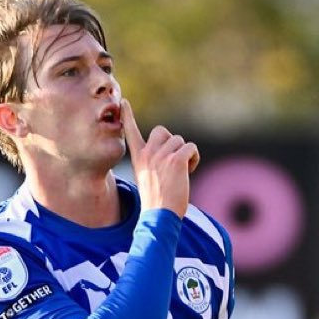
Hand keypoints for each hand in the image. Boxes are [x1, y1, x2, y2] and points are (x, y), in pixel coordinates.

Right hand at [121, 99, 198, 217]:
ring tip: (181, 172)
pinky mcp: (176, 160)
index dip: (127, 116)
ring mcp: (161, 156)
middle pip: (161, 131)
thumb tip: (172, 155)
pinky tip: (189, 171)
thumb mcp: (148, 178)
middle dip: (171, 143)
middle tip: (173, 162)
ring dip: (185, 154)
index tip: (123, 101)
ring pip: (179, 140)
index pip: (130, 132)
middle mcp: (148, 154)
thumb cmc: (157, 201)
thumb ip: (154, 162)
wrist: (160, 216)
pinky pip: (191, 147)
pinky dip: (194, 158)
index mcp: (138, 158)